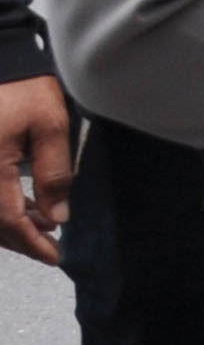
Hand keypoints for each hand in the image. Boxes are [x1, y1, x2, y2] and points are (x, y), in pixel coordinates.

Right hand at [0, 74, 69, 265]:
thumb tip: (57, 216)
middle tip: (49, 246)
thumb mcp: (50, 126)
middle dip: (20, 238)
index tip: (53, 256)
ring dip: (10, 223)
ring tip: (44, 225)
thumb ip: (53, 174)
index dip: (31, 243)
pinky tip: (26, 206)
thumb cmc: (22, 87)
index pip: (6, 221)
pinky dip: (1, 206)